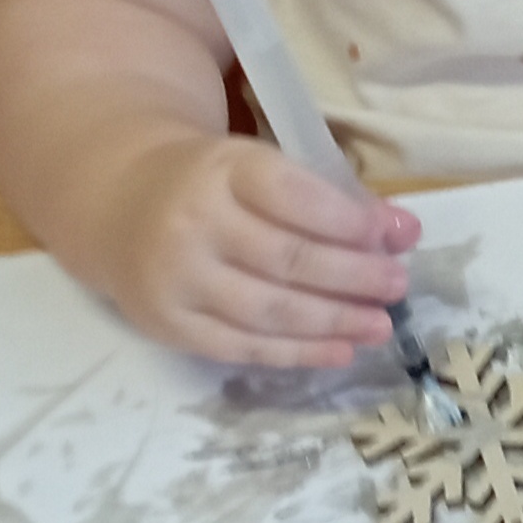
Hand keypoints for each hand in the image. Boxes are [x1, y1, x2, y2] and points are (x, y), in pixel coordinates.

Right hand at [97, 135, 422, 369]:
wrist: (120, 204)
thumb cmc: (213, 185)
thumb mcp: (261, 168)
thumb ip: (329, 198)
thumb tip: (403, 232)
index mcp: (222, 170)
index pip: (292, 195)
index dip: (348, 220)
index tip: (396, 234)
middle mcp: (193, 223)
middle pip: (287, 258)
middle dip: (354, 276)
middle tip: (398, 285)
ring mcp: (177, 278)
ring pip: (269, 310)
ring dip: (335, 322)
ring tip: (379, 325)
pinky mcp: (169, 324)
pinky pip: (242, 346)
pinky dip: (298, 354)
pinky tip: (340, 351)